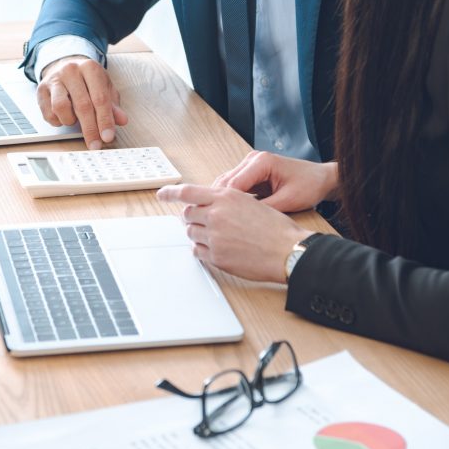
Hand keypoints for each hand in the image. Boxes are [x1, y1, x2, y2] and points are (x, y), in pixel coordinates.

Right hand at [37, 56, 127, 147]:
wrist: (64, 65)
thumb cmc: (87, 80)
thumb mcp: (104, 87)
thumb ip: (113, 105)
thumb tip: (122, 120)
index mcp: (90, 68)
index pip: (100, 98)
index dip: (105, 120)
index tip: (107, 136)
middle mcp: (71, 71)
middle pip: (82, 105)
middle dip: (90, 129)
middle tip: (95, 144)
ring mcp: (54, 80)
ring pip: (61, 108)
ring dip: (70, 121)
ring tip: (75, 119)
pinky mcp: (41, 89)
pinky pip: (49, 113)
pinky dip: (58, 121)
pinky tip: (65, 116)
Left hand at [158, 183, 314, 282]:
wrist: (287, 250)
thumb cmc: (274, 227)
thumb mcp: (250, 202)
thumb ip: (226, 201)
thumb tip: (208, 204)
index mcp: (226, 197)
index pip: (188, 192)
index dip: (171, 192)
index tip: (161, 194)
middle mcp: (216, 214)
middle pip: (188, 214)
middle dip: (193, 217)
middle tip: (206, 222)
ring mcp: (215, 236)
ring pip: (191, 233)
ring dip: (199, 234)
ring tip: (219, 237)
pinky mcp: (216, 256)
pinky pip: (197, 251)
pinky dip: (202, 249)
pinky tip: (218, 249)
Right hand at [213, 151, 337, 212]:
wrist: (321, 179)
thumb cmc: (309, 185)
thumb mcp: (288, 200)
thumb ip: (264, 209)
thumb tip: (243, 221)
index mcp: (261, 161)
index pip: (234, 183)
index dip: (225, 204)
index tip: (219, 221)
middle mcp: (252, 159)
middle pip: (225, 182)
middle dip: (219, 202)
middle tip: (213, 223)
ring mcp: (250, 165)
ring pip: (227, 184)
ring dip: (223, 201)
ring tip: (218, 221)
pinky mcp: (252, 173)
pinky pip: (235, 186)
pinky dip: (230, 199)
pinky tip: (228, 214)